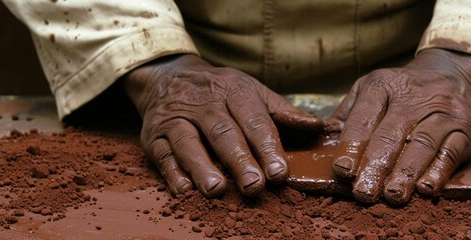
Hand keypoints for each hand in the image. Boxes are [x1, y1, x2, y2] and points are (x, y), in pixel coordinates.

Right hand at [124, 55, 322, 196]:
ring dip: (202, 168)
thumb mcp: (251, 91)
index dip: (267, 147)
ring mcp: (175, 119)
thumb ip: (282, 112)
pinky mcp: (153, 136)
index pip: (254, 120)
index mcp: (233, 91)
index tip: (280, 171)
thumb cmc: (219, 90)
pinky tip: (185, 191)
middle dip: (239, 160)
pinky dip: (172, 174)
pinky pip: (162, 155)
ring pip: (188, 143)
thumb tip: (318, 127)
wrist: (167, 74)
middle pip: (222, 133)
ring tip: (217, 189)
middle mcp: (203, 103)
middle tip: (254, 186)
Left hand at [328, 49, 470, 204]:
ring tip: (393, 195)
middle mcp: (413, 96)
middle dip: (376, 165)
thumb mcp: (371, 88)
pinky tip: (426, 188)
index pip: (364, 117)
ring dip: (406, 172)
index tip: (343, 170)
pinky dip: (439, 171)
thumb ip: (347, 114)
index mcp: (382, 85)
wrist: (454, 72)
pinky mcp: (466, 127)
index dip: (353, 145)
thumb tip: (323, 138)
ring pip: (422, 144)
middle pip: (392, 134)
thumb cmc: (402, 90)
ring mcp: (443, 111)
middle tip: (363, 192)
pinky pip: (452, 151)